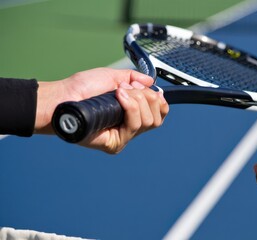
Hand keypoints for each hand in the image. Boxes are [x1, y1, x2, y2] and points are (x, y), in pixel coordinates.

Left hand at [35, 68, 168, 153]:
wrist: (63, 97)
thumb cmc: (81, 88)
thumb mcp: (113, 77)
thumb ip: (133, 78)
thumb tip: (151, 81)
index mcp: (131, 115)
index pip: (159, 115)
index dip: (160, 102)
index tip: (150, 88)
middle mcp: (129, 128)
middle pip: (156, 119)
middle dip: (147, 97)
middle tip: (127, 88)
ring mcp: (123, 137)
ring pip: (148, 121)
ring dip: (137, 100)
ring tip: (119, 92)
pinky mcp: (115, 144)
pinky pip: (134, 125)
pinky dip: (130, 107)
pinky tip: (119, 97)